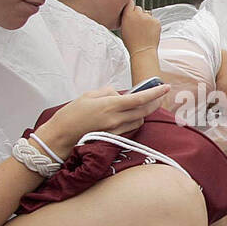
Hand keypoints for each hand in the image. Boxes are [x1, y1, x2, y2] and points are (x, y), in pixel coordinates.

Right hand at [35, 84, 168, 153]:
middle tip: (159, 96)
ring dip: (142, 112)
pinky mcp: (113, 138)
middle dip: (154, 103)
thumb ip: (107, 92)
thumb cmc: (72, 114)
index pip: (139, 99)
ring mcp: (115, 130)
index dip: (155, 93)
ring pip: (138, 121)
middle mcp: (116, 119)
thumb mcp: (89, 95)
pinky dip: (133, 121)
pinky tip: (129, 116)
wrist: (61, 136)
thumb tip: (120, 95)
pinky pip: (130, 128)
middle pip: (144, 111)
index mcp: (110, 106)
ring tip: (139, 105)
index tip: (165, 87)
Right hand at [118, 2, 162, 54]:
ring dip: (146, 20)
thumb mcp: (123, 29)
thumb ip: (126, 18)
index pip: (130, 3)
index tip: (132, 10)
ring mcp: (148, 17)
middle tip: (138, 25)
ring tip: (144, 31)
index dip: (131, 7)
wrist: (143, 51)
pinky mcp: (156, 21)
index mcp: (128, 15)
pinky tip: (149, 32)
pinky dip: (153, 24)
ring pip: (147, 14)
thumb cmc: (132, 44)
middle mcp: (138, 14)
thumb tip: (129, 14)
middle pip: (139, 8)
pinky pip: (154, 20)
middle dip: (138, 14)